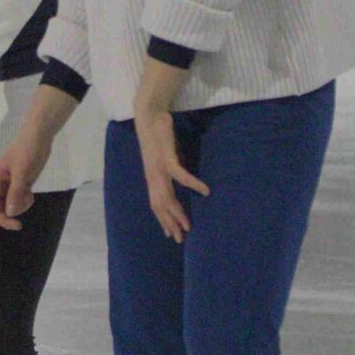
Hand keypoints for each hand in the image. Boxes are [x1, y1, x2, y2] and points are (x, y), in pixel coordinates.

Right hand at [0, 130, 51, 236]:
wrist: (39, 138)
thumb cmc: (27, 151)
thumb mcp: (22, 171)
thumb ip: (16, 192)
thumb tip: (10, 214)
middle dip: (5, 219)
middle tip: (18, 226)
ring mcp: (8, 188)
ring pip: (8, 209)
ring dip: (18, 208)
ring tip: (28, 196)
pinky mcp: (18, 187)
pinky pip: (18, 203)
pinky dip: (25, 202)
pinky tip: (31, 193)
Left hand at [133, 103, 209, 243]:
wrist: (149, 115)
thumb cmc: (157, 134)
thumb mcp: (162, 155)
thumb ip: (169, 168)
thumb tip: (179, 176)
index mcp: (152, 177)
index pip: (156, 204)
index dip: (163, 220)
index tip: (171, 233)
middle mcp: (153, 177)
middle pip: (161, 206)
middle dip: (170, 224)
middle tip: (180, 238)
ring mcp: (158, 169)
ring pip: (167, 198)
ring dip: (178, 213)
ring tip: (189, 225)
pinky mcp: (166, 158)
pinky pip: (181, 176)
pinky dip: (193, 184)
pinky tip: (205, 190)